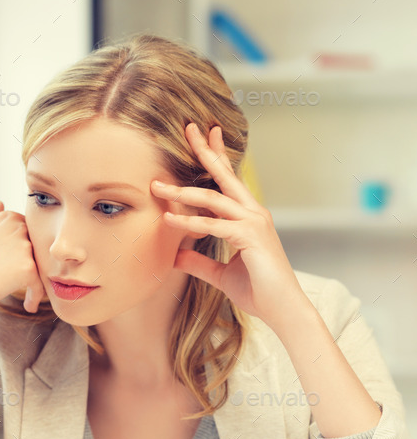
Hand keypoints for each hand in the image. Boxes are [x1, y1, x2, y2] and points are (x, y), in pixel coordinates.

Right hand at [0, 201, 43, 315]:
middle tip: (28, 285)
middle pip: (37, 248)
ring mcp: (24, 246)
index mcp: (5, 217)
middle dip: (33, 265)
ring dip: (36, 282)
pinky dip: (36, 296)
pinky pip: (40, 283)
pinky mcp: (28, 267)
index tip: (16, 267)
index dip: (23, 252)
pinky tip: (29, 307)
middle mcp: (17, 227)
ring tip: (29, 297)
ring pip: (40, 266)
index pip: (28, 232)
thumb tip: (1, 203)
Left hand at [150, 123, 305, 330]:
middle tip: (188, 128)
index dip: (217, 156)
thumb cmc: (258, 290)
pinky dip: (189, 223)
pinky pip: (214, 225)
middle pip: (225, 175)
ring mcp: (254, 222)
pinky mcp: (251, 237)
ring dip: (182, 192)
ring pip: (214, 198)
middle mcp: (254, 213)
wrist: (281, 310)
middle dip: (205, 151)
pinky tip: (168, 220)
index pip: (230, 180)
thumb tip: (176, 256)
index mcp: (249, 216)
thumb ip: (199, 262)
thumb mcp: (220, 274)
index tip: (205, 135)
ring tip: (157, 187)